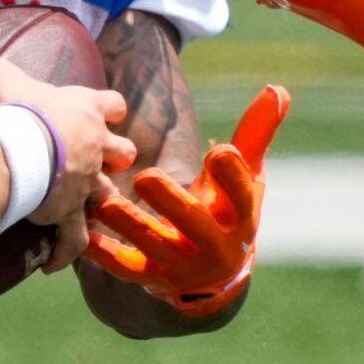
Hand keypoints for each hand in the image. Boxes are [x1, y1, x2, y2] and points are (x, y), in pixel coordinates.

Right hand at [0, 29, 134, 271]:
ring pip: (107, 195)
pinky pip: (76, 237)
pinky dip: (67, 249)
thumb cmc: (13, 110)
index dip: (108, 109)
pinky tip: (54, 262)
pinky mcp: (71, 212)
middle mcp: (94, 146)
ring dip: (96, 200)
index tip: (102, 114)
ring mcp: (87, 182)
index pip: (112, 104)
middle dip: (114, 157)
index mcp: (84, 109)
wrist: (17, 152)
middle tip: (95, 161)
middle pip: (124, 151)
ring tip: (80, 208)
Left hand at [83, 85, 288, 316]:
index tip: (219, 151)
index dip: (232, 176)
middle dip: (173, 205)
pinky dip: (106, 255)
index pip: (241, 196)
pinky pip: (126, 267)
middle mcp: (213, 245)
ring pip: (155, 246)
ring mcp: (181, 264)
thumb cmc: (228, 209)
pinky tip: (87, 238)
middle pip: (196, 226)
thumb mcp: (246, 176)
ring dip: (130, 225)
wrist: (213, 275)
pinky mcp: (150, 275)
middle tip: (146, 177)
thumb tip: (276, 88)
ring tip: (106, 202)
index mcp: (239, 217)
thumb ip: (255, 133)